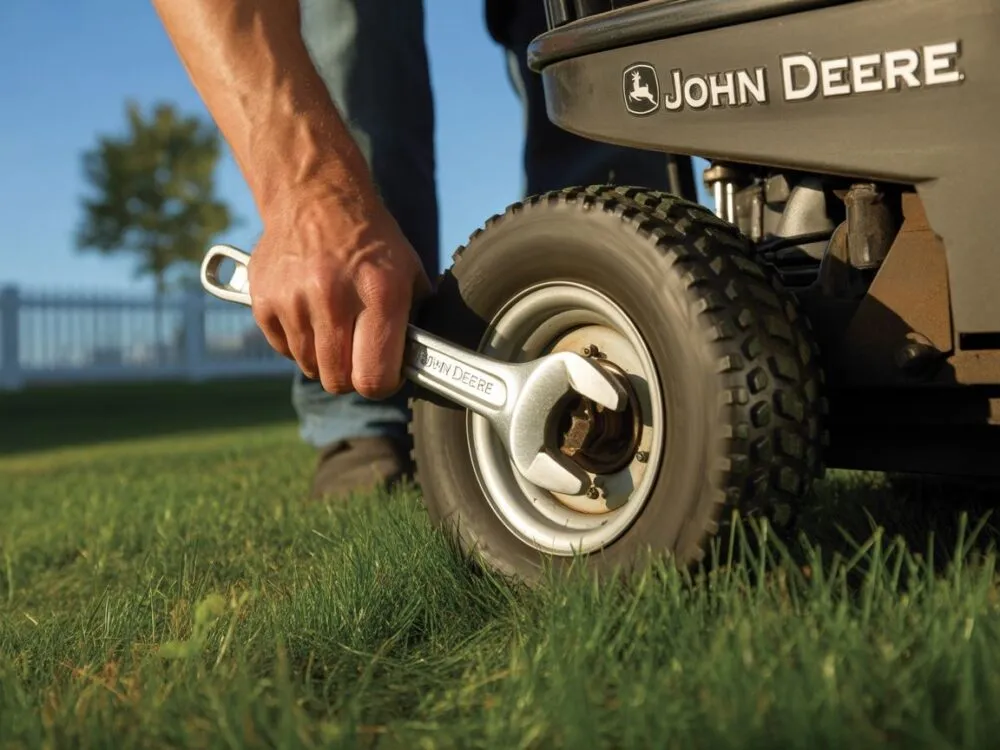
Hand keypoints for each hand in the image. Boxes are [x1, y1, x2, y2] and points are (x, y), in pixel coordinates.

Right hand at [247, 188, 430, 398]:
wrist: (315, 194)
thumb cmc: (370, 238)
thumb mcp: (408, 270)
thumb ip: (413, 318)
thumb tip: (420, 361)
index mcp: (379, 293)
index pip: (374, 377)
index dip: (381, 383)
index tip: (383, 372)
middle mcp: (334, 298)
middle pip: (338, 381)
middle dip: (351, 375)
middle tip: (358, 352)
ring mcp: (294, 300)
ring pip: (310, 367)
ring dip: (324, 357)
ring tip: (334, 323)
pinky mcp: (264, 301)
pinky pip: (284, 348)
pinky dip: (298, 341)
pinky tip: (310, 312)